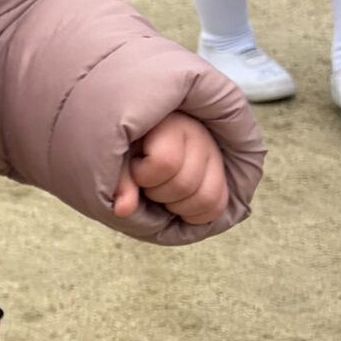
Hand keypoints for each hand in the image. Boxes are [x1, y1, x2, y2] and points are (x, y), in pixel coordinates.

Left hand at [114, 113, 229, 225]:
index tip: (135, 167)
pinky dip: (195, 215)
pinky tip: (177, 205)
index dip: (144, 175)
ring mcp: (215, 156)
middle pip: (185, 185)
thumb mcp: (119, 159)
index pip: (165, 162)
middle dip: (158, 194)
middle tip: (147, 182)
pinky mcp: (221, 175)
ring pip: (206, 198)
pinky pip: (218, 206)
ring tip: (162, 192)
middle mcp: (200, 136)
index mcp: (171, 125)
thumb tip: (123, 211)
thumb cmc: (129, 148)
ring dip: (177, 206)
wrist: (144, 142)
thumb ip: (122, 182)